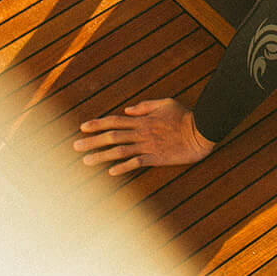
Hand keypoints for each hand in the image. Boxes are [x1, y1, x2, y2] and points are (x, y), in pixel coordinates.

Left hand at [74, 97, 213, 175]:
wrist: (201, 132)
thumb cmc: (184, 116)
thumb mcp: (165, 103)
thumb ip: (145, 106)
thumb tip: (127, 109)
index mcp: (142, 119)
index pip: (115, 120)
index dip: (97, 123)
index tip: (82, 127)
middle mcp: (141, 132)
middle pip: (112, 136)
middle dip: (92, 141)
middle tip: (75, 146)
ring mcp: (148, 146)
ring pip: (119, 151)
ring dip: (101, 156)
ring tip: (85, 161)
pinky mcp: (156, 158)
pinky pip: (136, 163)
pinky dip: (123, 167)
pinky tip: (111, 172)